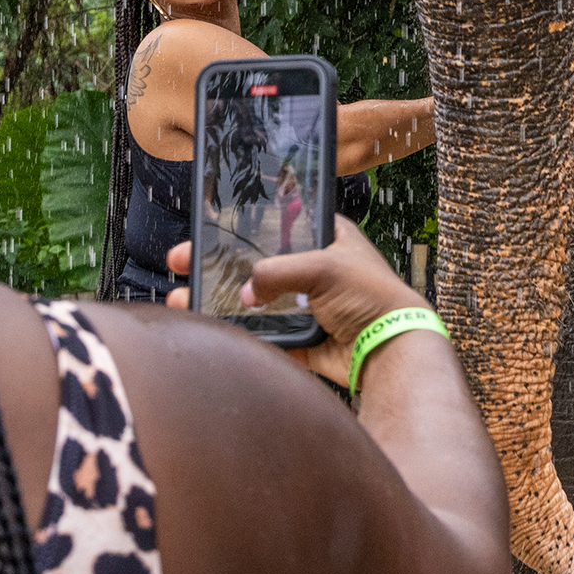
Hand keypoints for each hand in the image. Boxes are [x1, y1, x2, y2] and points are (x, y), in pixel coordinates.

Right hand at [167, 221, 426, 389]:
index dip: (238, 227)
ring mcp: (307, 305)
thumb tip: (244, 293)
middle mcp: (314, 269)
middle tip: (181, 266)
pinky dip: (241, 333)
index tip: (202, 233)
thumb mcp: (324, 268)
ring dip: (220, 301)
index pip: (274, 225)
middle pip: (256, 263)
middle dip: (217, 266)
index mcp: (325, 238)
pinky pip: (265, 334)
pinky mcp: (302, 338)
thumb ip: (277, 272)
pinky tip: (212, 329)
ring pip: (255, 301)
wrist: (392, 348)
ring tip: (183, 301)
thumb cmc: (371, 296)